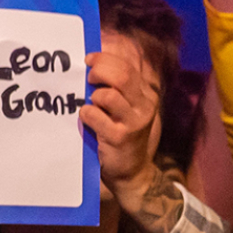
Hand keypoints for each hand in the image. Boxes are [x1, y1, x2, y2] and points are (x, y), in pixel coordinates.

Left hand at [82, 42, 161, 198]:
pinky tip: (88, 121)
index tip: (88, 60)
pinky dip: (86, 114)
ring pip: (108, 95)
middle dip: (99, 71)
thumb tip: (92, 64)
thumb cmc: (120, 135)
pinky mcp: (120, 137)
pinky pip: (95, 115)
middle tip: (89, 79)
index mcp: (145, 96)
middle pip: (121, 76)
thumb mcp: (124, 110)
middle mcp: (144, 107)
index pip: (126, 67)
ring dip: (93, 97)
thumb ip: (114, 89)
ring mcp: (133, 123)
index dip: (104, 59)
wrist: (130, 172)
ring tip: (91, 105)